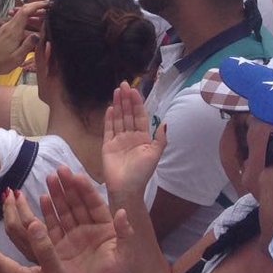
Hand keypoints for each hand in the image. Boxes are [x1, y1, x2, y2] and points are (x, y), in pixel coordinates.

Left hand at [0, 0, 42, 74]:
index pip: (25, 11)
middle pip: (23, 10)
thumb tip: (38, 34)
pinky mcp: (4, 31)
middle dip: (36, 7)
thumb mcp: (18, 57)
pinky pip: (16, 21)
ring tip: (44, 18)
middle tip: (49, 9)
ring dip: (32, 14)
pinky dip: (26, 20)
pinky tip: (32, 25)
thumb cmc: (1, 63)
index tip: (47, 4)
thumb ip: (28, 45)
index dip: (36, 5)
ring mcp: (5, 28)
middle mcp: (8, 26)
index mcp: (13, 31)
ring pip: (20, 16)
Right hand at [42, 167, 133, 272]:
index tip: (77, 176)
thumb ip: (124, 235)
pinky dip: (47, 213)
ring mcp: (72, 238)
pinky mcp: (59, 248)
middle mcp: (87, 230)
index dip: (86, 190)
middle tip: (59, 170)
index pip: (94, 204)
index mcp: (105, 230)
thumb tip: (123, 212)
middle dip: (68, 187)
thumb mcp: (125, 259)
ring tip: (49, 178)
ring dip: (57, 195)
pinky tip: (43, 198)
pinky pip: (52, 227)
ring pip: (63, 211)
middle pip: (76, 204)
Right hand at [102, 83, 165, 204]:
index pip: (140, 116)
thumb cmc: (141, 174)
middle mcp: (130, 136)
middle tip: (124, 84)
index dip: (137, 103)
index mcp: (143, 138)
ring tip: (117, 91)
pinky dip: (109, 118)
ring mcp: (118, 139)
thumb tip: (165, 123)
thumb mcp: (155, 155)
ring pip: (119, 118)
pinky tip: (110, 108)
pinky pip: (108, 128)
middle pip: (128, 114)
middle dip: (126, 99)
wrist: (126, 188)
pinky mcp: (107, 144)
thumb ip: (160, 139)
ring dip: (118, 104)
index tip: (134, 90)